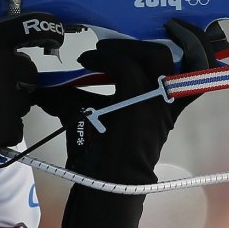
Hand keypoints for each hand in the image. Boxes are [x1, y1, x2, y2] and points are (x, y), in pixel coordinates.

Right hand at [0, 0, 65, 158]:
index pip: (35, 27)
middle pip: (29, 71)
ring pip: (22, 101)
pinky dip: (2, 130)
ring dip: (8, 103)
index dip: (49, 30)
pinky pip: (14, 129)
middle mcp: (7, 66)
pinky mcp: (4, 128)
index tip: (54, 36)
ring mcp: (8, 99)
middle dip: (16, 76)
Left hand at [34, 19, 220, 227]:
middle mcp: (166, 100)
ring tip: (101, 49)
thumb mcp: (96, 119)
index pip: (186, 63)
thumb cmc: (102, 156)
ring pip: (155, 55)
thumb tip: (42, 86)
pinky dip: (108, 59)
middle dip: (137, 42)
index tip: (125, 46)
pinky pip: (128, 70)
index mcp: (166, 104)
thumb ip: (76, 98)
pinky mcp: (139, 106)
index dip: (162, 45)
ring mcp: (156, 102)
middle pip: (165, 53)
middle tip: (110, 45)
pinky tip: (89, 59)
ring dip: (126, 46)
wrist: (107, 185)